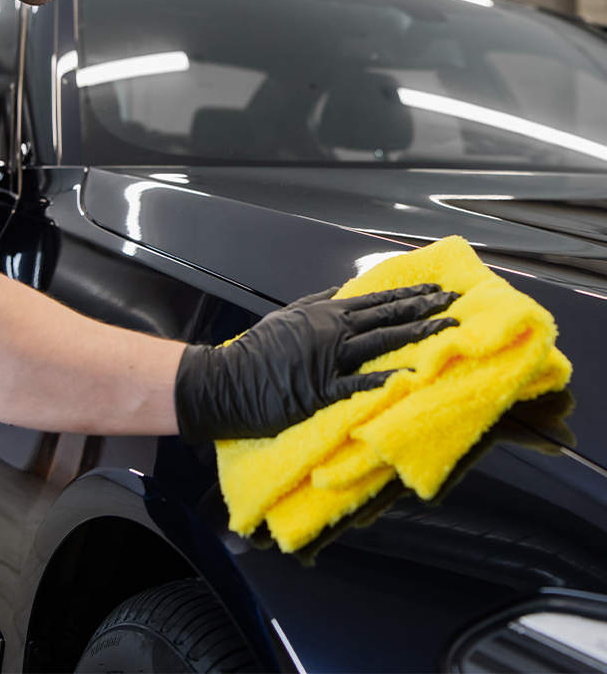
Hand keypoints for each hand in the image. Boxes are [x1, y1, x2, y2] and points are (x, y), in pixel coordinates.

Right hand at [174, 284, 458, 442]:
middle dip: (424, 309)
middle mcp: (330, 331)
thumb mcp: (288, 316)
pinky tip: (410, 376)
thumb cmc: (255, 351)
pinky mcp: (320, 391)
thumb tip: (347, 290)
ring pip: (381, 343)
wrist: (225, 380)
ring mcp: (326, 360)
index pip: (376, 300)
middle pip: (386, 317)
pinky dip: (385, 379)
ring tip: (447, 331)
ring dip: (416, 335)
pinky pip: (358, 383)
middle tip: (456, 304)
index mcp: (323, 313)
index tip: (437, 290)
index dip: (409, 295)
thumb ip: (319, 303)